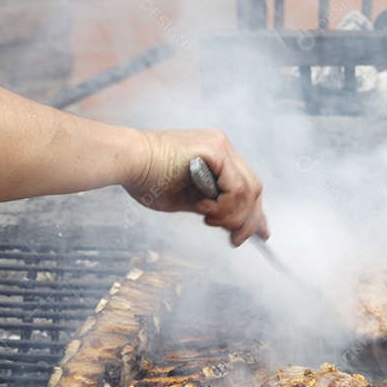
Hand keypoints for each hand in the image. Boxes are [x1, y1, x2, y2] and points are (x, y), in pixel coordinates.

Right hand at [127, 129, 268, 246]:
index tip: (261, 235)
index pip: (248, 186)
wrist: (126, 161)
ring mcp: (221, 146)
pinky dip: (224, 205)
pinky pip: (236, 187)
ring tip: (206, 218)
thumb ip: (214, 208)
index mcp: (217, 157)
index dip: (256, 213)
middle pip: (254, 189)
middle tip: (235, 240)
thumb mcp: (189, 200)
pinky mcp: (215, 149)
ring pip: (249, 191)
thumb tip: (234, 227)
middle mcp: (223, 148)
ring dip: (230, 215)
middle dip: (249, 220)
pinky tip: (203, 208)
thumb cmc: (147, 180)